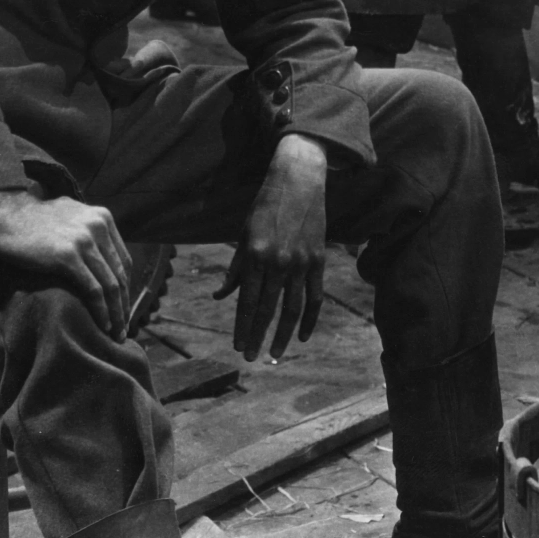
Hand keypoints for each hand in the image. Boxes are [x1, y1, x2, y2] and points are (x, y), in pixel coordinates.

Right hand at [0, 190, 132, 337]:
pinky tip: (102, 325)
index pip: (123, 260)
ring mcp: (85, 241)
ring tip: (116, 334)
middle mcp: (100, 227)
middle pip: (120, 274)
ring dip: (116, 313)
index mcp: (103, 218)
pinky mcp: (68, 256)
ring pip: (111, 285)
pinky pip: (93, 289)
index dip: (125, 287)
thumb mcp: (70, 216)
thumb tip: (96, 251)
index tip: (122, 308)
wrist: (5, 212)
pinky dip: (101, 311)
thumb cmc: (32, 219)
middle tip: (124, 329)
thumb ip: (87, 230)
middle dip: (124, 305)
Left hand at [215, 134, 327, 360]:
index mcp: (256, 255)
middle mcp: (278, 262)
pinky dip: (310, 318)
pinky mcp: (318, 260)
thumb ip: (235, 268)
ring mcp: (301, 262)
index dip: (242, 327)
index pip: (247, 301)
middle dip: (258, 336)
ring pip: (293, 308)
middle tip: (251, 357)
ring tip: (275, 353)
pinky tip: (302, 336)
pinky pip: (315, 296)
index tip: (238, 346)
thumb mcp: (243, 234)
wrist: (299, 180)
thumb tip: (220, 296)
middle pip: (268, 309)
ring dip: (283, 334)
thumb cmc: (265, 206)